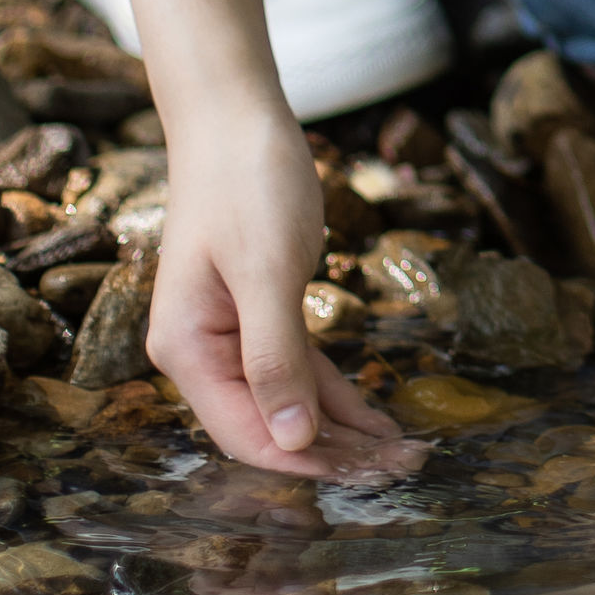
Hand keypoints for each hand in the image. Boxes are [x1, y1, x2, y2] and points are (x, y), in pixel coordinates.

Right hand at [148, 110, 417, 479]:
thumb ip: (275, 357)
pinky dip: (338, 396)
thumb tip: (292, 437)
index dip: (308, 460)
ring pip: (289, 403)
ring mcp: (229, 336)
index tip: (372, 477)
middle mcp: (201, 354)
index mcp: (188, 351)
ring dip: (343, 432)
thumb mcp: (267, 269)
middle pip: (270, 426)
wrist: (236, 117)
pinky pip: (299, 371)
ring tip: (404, 454)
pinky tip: (377, 421)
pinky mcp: (258, 315)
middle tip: (406, 469)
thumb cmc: (247, 183)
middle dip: (335, 454)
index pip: (247, 433)